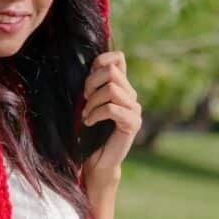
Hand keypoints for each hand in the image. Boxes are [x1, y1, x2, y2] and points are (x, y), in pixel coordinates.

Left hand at [80, 50, 141, 184]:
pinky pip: (112, 109)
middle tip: (84, 100)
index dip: (100, 61)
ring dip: (93, 101)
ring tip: (86, 115)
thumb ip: (92, 85)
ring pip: (112, 88)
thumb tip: (86, 66)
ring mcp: (134, 109)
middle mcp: (130, 95)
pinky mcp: (133, 123)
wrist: (97, 161)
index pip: (118, 58)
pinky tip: (89, 122)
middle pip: (111, 71)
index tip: (87, 80)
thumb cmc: (89, 133)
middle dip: (91, 83)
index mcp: (121, 86)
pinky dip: (96, 114)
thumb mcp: (87, 103)